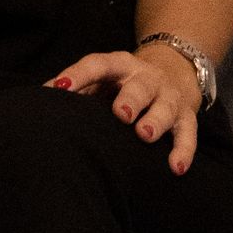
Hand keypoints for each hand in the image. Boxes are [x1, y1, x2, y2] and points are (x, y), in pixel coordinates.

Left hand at [49, 48, 202, 171]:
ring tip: (145, 135)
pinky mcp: (186, 116)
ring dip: (156, 120)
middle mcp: (147, 77)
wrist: (171, 72)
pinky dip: (184, 150)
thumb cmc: (122, 84)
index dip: (78, 74)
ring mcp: (169, 96)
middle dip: (131, 98)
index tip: (60, 88)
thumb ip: (77, 88)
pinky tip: (176, 168)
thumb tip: (43, 96)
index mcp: (119, 65)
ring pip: (166, 106)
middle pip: (140, 85)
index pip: (97, 65)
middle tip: (121, 113)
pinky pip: (188, 133)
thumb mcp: (101, 80)